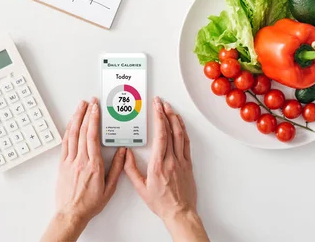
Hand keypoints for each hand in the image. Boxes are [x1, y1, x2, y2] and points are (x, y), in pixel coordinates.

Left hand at [41, 99, 126, 241]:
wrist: (72, 213)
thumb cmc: (90, 203)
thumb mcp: (110, 188)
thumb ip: (117, 168)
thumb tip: (122, 152)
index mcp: (93, 165)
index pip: (92, 136)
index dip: (94, 119)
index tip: (96, 108)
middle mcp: (80, 160)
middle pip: (82, 131)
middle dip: (86, 113)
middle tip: (90, 102)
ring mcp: (70, 161)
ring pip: (72, 135)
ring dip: (76, 118)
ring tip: (80, 107)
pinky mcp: (62, 164)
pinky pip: (65, 143)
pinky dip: (68, 130)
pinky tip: (71, 123)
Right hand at [124, 97, 208, 241]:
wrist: (179, 212)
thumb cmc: (161, 202)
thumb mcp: (140, 188)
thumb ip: (131, 169)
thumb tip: (126, 154)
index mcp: (158, 164)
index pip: (161, 135)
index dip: (159, 118)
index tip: (156, 107)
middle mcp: (171, 160)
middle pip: (171, 130)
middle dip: (165, 113)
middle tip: (161, 102)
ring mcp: (181, 161)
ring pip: (180, 134)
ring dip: (175, 119)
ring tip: (170, 108)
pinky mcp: (188, 164)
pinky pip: (186, 143)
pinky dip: (183, 130)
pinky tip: (180, 124)